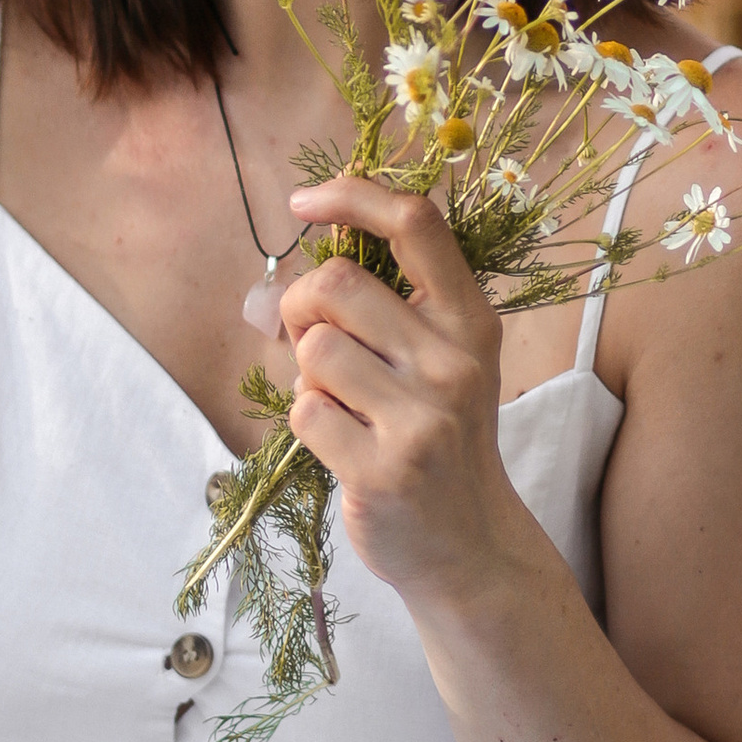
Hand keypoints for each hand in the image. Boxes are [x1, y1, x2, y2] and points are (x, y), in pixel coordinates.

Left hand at [274, 176, 533, 618]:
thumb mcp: (438, 363)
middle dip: (302, 305)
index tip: (304, 204)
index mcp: (470, 320)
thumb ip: (379, 312)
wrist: (469, 545)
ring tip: (339, 403)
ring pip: (313, 350)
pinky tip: (342, 443)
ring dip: (306, 374)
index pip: (416, 223)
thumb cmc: (438, 438)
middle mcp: (454, 363)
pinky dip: (306, 421)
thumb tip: (270, 290)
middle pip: (337, 285)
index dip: (351, 196)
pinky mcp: (382, 471)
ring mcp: (421, 420)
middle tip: (313, 341)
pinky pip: (303, 412)